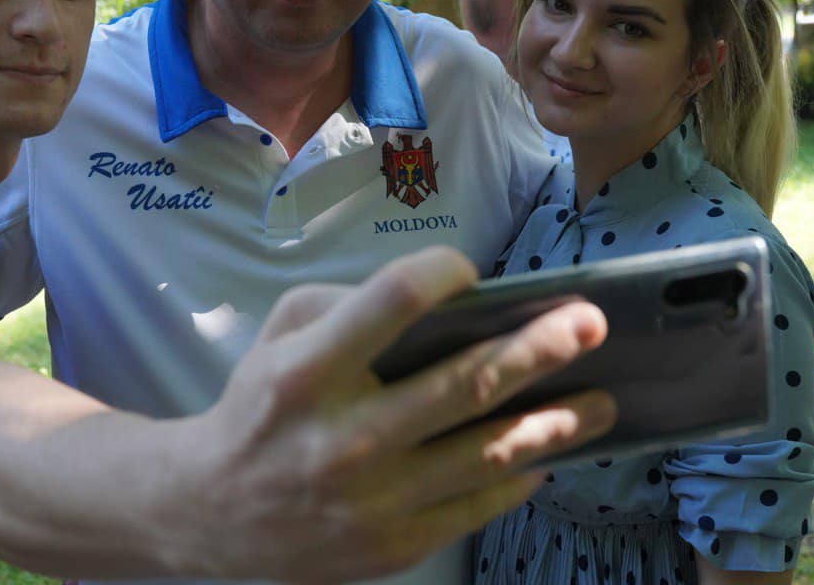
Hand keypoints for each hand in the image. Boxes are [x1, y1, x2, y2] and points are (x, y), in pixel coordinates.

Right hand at [167, 245, 613, 582]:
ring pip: (486, 452)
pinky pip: (476, 504)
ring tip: (602, 400)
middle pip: (463, 382)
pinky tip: (546, 451)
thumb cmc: (260, 404)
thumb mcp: (280, 334)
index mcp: (307, 370)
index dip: (440, 273)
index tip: (469, 270)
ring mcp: (372, 499)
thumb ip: (351, 305)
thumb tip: (448, 298)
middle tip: (591, 324)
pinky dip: (518, 474)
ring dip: (555, 421)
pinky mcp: (393, 544)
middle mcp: (343, 436)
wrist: (211, 510)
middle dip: (539, 348)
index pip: (391, 302)